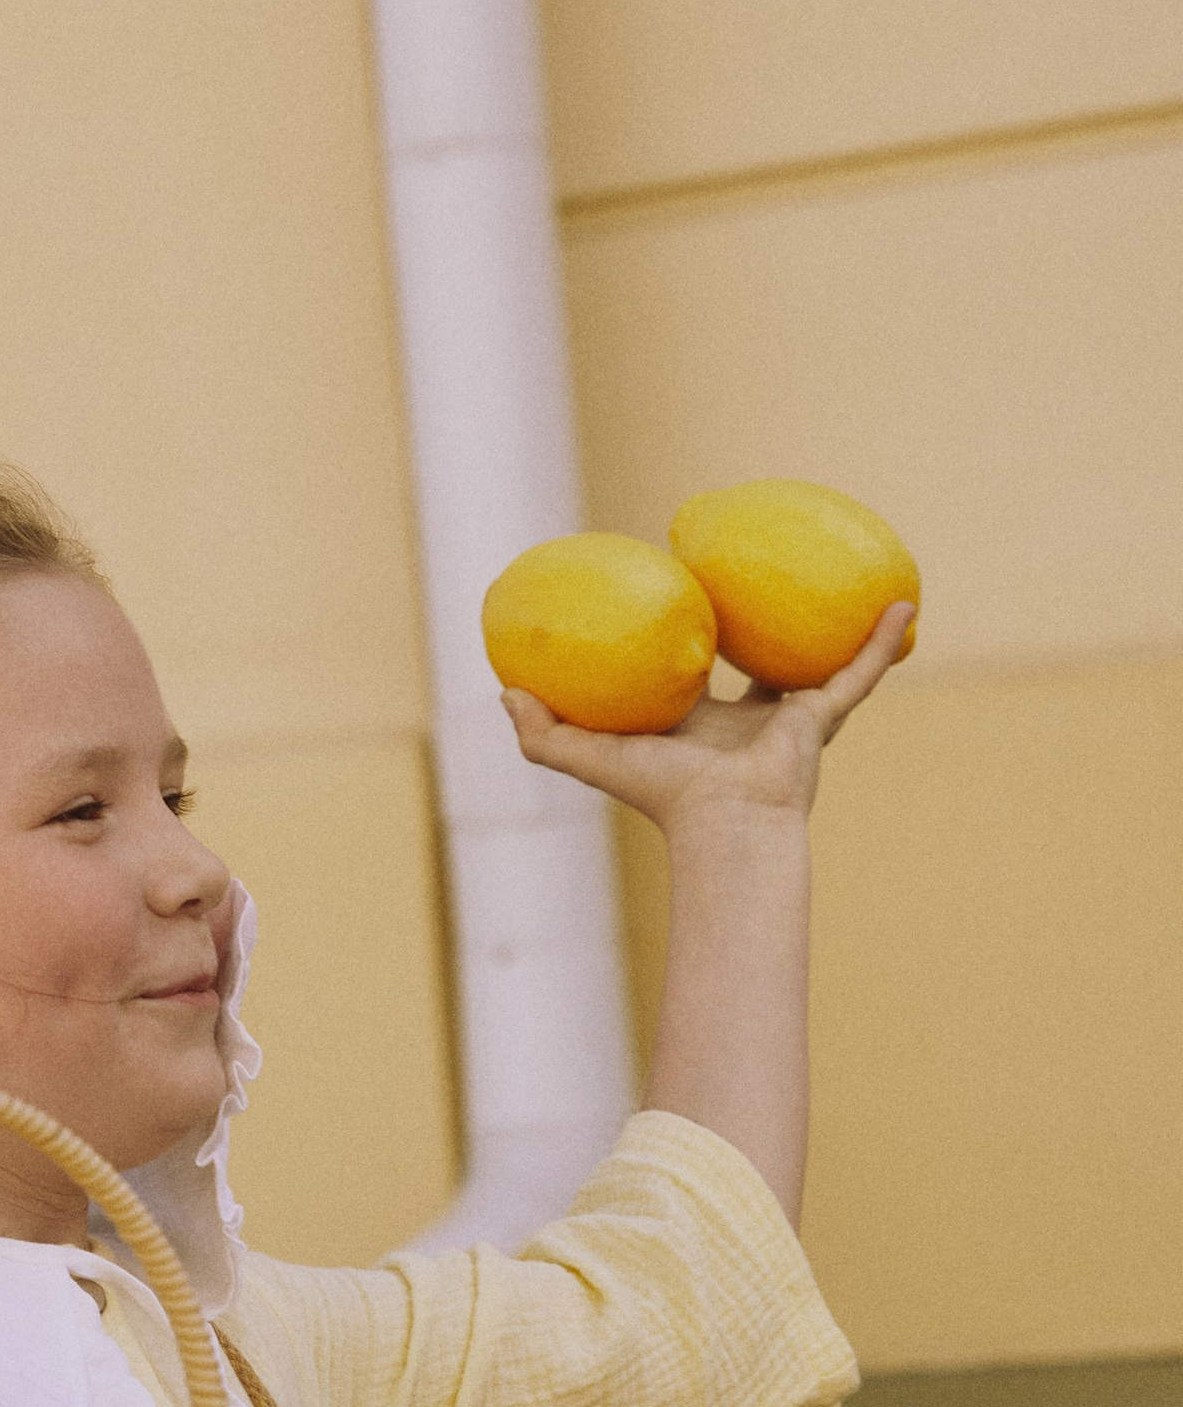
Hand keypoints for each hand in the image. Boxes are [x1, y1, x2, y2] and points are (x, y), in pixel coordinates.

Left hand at [499, 600, 914, 838]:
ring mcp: (795, 719)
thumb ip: (543, 734)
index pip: (702, 678)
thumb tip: (503, 692)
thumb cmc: (660, 796)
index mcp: (706, 727)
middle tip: (767, 580)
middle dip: (770, 632)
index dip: (696, 643)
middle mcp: (754, 722)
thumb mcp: (591, 757)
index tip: (688, 598)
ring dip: (843, 630)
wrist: (722, 825)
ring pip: (822, 662)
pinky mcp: (824, 716)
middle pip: (765, 666)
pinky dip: (882, 640)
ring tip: (861, 582)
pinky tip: (904, 602)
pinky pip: (860, 669)